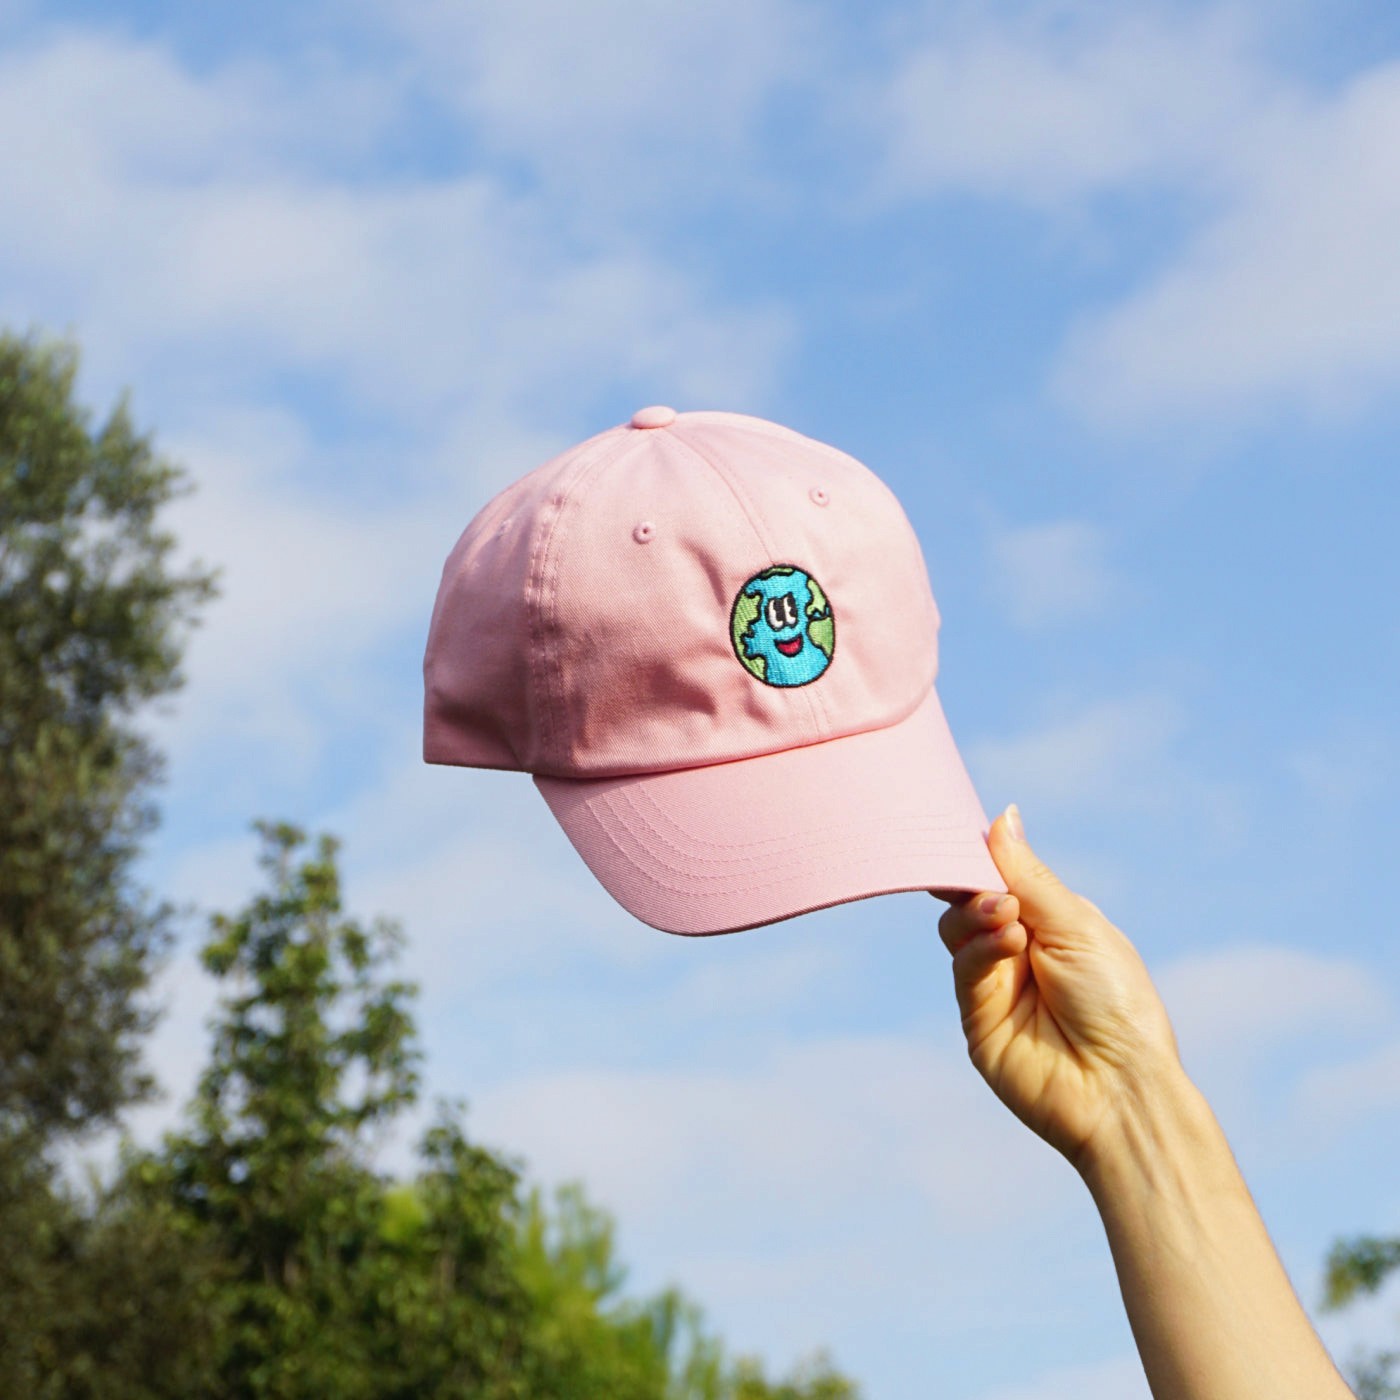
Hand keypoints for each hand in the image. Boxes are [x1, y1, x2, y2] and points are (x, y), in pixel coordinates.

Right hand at [932, 806, 1183, 1173]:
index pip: (1002, 876)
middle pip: (969, 897)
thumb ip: (1028, 875)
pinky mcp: (976, 1016)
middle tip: (989, 881)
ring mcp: (995, 983)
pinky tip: (1008, 943)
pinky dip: (980, 945)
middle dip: (972, 880)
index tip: (961, 832)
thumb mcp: (1077, 924)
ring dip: (977, 911)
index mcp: (1052, 921)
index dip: (981, 855)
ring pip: (956, 928)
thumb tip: (1003, 815)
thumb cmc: (1117, 1004)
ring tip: (1007, 917)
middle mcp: (1019, 948)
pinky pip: (963, 966)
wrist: (1120, 1089)